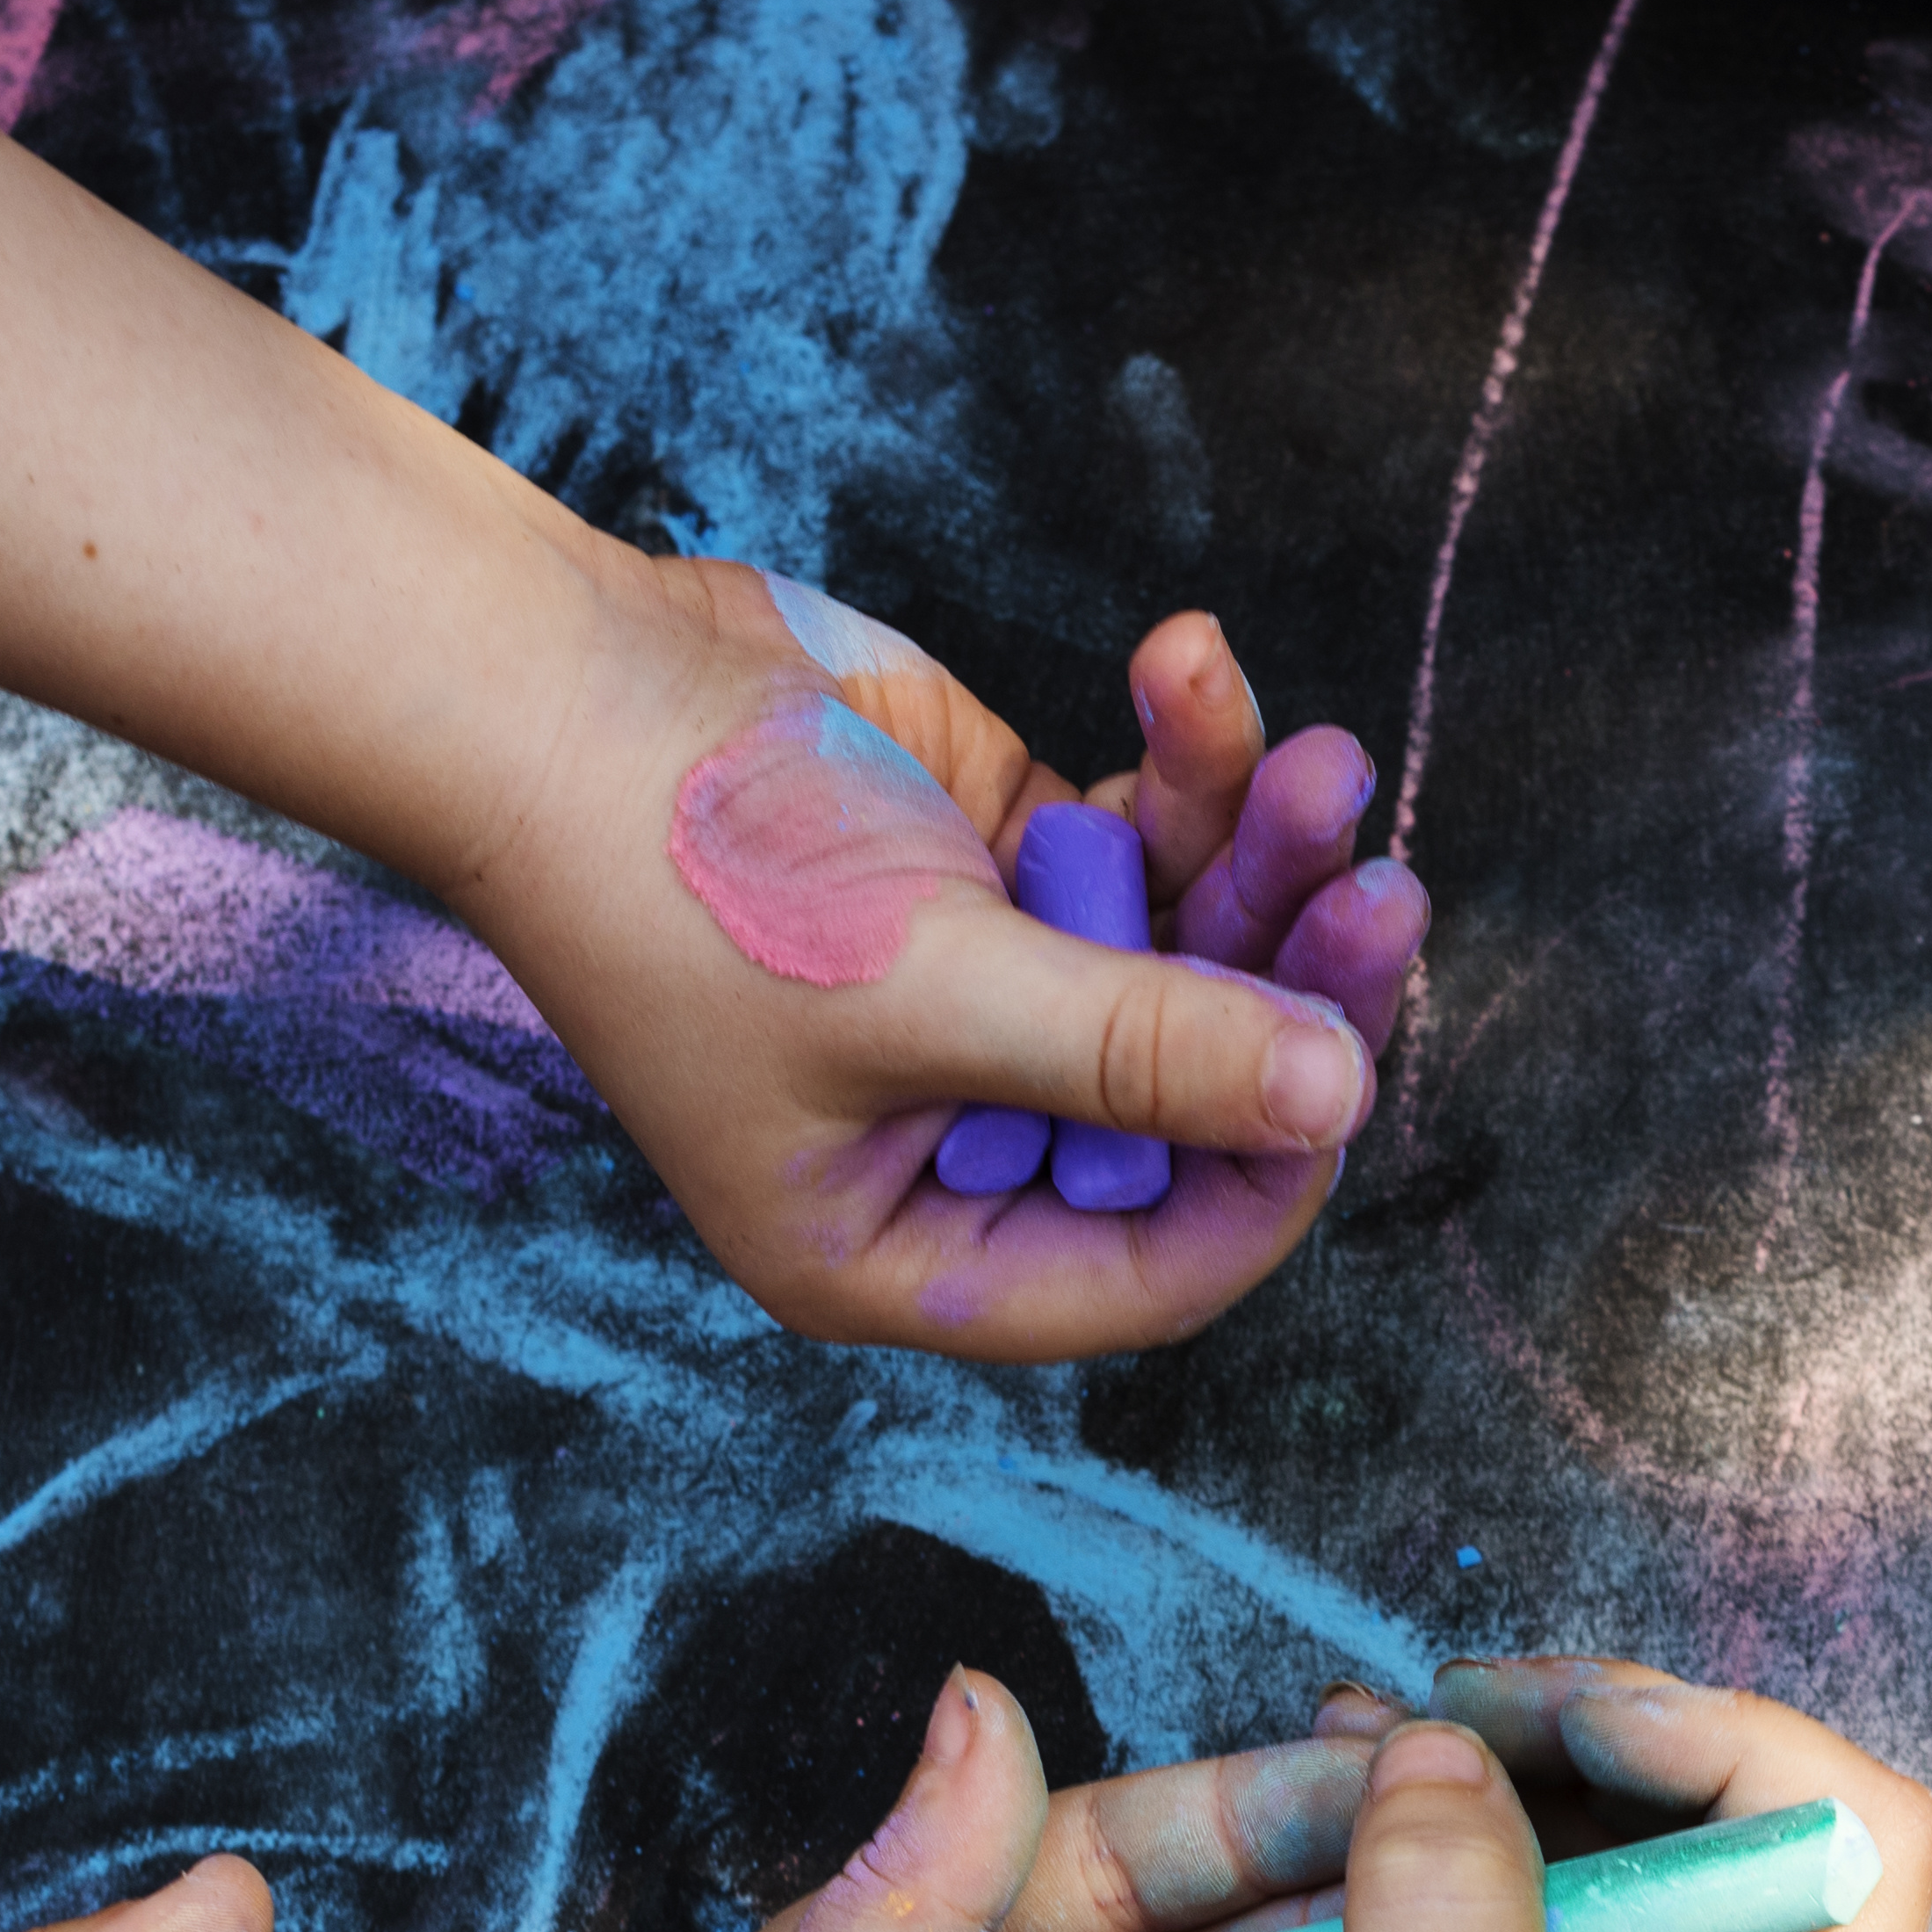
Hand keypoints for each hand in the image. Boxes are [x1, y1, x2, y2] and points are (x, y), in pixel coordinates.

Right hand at [446, 564, 1431, 1362]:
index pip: (1149, 1266)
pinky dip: (1185, 761)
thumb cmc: (684, 873)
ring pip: (1195, 955)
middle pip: (1199, 1100)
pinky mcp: (1004, 863)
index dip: (1264, 1179)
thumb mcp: (929, 987)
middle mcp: (966, 1139)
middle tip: (1382, 887)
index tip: (1349, 1064)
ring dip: (1259, 852)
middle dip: (1291, 984)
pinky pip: (1146, 838)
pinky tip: (1189, 665)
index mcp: (907, 1243)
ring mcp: (995, 996)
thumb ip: (1140, 1048)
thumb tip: (1341, 1097)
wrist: (549, 673)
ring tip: (1310, 757)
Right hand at [1158, 1663, 1931, 1931]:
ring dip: (1490, 1798)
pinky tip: (1324, 1842)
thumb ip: (1451, 1919)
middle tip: (1433, 1718)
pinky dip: (1429, 1882)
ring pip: (1605, 1874)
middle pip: (1727, 1825)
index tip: (1555, 1719)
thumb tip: (1446, 1743)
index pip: (1855, 1829)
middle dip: (1586, 1744)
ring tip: (1354, 1749)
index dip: (1724, 1735)